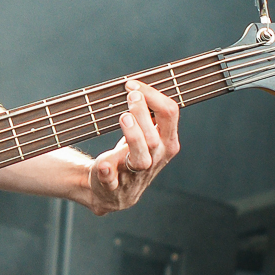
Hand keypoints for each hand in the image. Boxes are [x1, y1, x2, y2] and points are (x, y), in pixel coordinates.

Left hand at [86, 80, 179, 215]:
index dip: (152, 95)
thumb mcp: (148, 133)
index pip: (169, 114)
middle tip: (130, 96)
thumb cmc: (131, 153)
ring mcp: (135, 175)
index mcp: (166, 142)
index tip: (132, 84)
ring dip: (133, 137)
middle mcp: (155, 159)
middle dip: (142, 113)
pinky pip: (113, 182)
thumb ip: (149, 110)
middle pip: (155, 137)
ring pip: (141, 159)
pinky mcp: (114, 186)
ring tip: (123, 117)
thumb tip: (138, 84)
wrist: (111, 190)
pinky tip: (104, 163)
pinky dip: (108, 172)